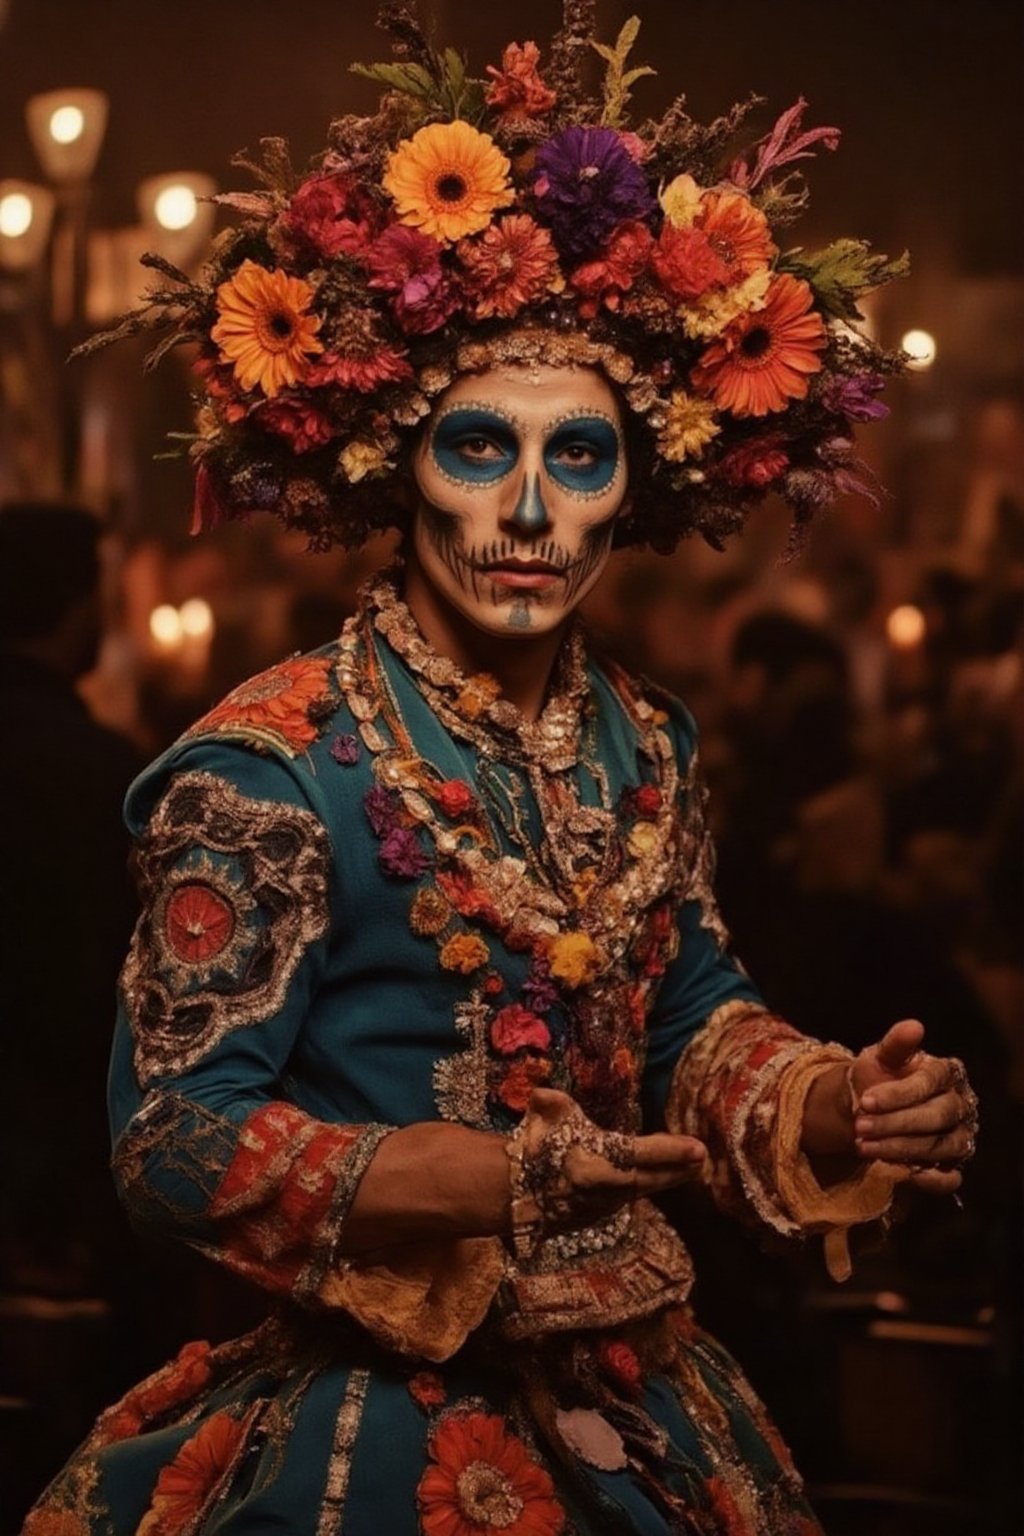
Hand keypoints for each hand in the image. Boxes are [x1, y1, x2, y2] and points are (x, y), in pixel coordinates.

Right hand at [515, 1088, 706, 1234]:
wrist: (506, 1194)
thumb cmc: (528, 1151)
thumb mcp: (540, 1120)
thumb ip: (551, 1104)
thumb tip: (543, 1095)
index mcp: (596, 1161)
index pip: (642, 1154)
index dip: (671, 1151)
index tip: (699, 1148)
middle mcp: (605, 1188)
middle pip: (650, 1180)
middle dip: (678, 1170)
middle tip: (702, 1161)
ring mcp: (600, 1206)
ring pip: (639, 1192)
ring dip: (665, 1182)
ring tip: (689, 1171)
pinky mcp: (592, 1217)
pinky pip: (623, 1201)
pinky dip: (642, 1191)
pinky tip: (653, 1183)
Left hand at [850, 1019, 978, 1194]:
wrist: (871, 1109)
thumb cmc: (879, 1078)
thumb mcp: (880, 1058)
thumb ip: (896, 1045)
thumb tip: (915, 1026)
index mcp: (947, 1073)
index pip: (930, 1082)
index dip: (898, 1093)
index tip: (867, 1100)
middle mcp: (960, 1104)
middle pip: (936, 1116)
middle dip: (895, 1123)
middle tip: (859, 1126)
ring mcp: (960, 1135)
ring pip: (939, 1146)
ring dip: (899, 1149)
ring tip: (861, 1145)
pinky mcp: (953, 1164)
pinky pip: (950, 1177)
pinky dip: (929, 1179)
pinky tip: (902, 1174)